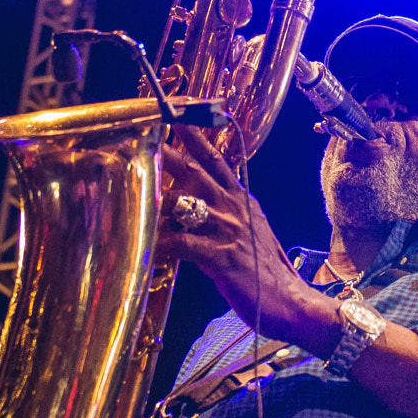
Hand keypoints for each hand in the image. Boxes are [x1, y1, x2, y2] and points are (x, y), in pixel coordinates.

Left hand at [159, 124, 338, 354]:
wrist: (291, 302)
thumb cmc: (265, 271)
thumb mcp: (249, 230)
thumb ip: (225, 213)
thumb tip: (193, 204)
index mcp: (241, 199)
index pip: (216, 159)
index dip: (195, 137)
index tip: (176, 115)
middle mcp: (234, 208)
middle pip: (193, 171)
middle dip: (164, 153)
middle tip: (140, 135)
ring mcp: (227, 230)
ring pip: (181, 204)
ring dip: (153, 200)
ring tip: (126, 194)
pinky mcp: (220, 257)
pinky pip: (181, 244)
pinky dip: (159, 244)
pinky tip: (143, 246)